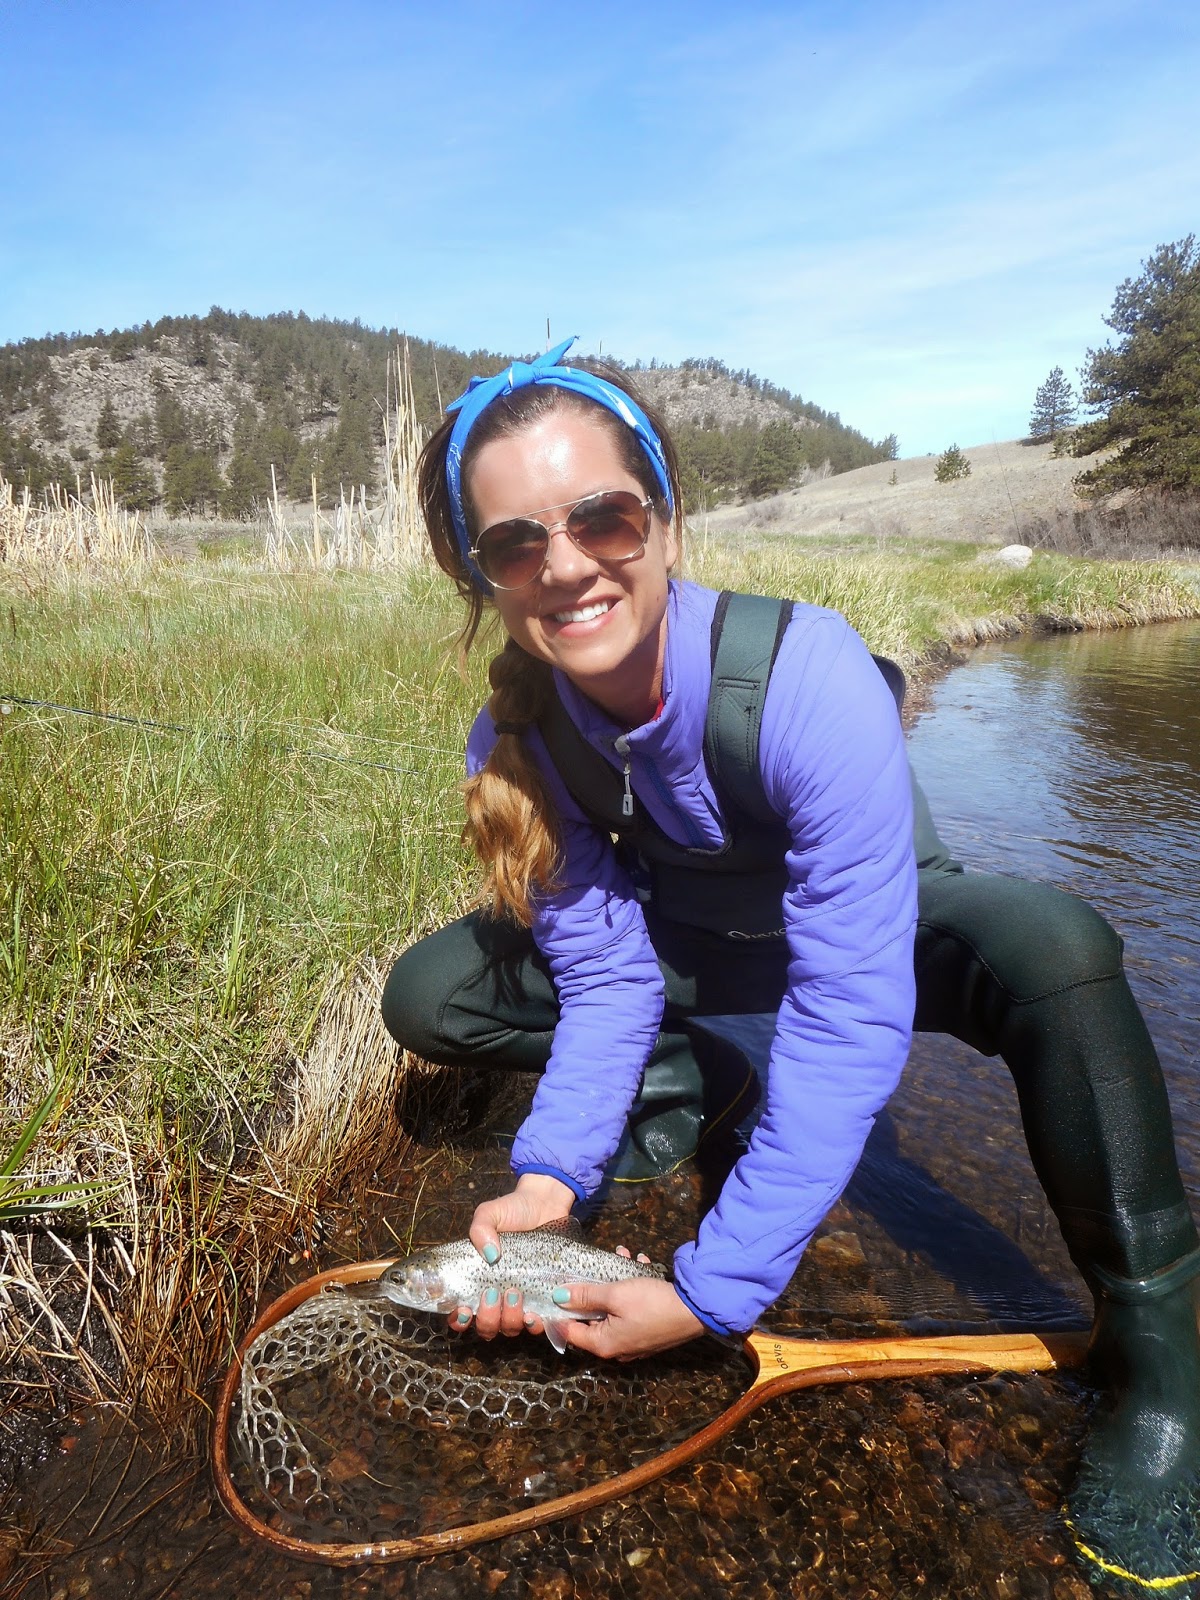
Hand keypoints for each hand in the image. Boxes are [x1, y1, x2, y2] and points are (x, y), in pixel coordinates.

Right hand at [452, 1174, 574, 1341]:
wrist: (546, 1206)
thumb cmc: (513, 1211)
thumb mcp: (490, 1213)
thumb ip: (480, 1229)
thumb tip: (490, 1255)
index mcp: (477, 1281)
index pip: (460, 1313)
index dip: (459, 1320)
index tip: (464, 1309)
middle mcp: (497, 1297)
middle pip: (486, 1327)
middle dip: (487, 1317)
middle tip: (494, 1293)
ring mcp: (520, 1301)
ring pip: (509, 1328)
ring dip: (509, 1318)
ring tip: (515, 1292)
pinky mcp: (544, 1301)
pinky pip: (537, 1325)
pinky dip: (533, 1324)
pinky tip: (534, 1312)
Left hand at [553, 1275, 704, 1359]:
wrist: (696, 1310)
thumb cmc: (651, 1304)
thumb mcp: (615, 1294)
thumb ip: (585, 1295)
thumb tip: (558, 1296)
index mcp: (604, 1345)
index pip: (570, 1332)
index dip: (559, 1311)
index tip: (554, 1289)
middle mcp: (617, 1348)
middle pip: (592, 1318)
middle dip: (592, 1288)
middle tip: (592, 1265)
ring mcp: (634, 1341)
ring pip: (613, 1309)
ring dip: (615, 1283)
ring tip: (623, 1255)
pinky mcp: (648, 1331)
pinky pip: (630, 1310)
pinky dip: (631, 1289)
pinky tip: (640, 1265)